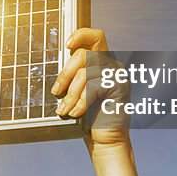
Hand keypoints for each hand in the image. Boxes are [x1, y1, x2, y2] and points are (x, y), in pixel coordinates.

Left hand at [50, 27, 130, 158]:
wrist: (104, 141)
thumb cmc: (89, 118)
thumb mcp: (78, 92)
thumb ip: (74, 76)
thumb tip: (59, 65)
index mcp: (103, 62)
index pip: (96, 36)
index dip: (81, 34)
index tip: (67, 44)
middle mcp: (113, 65)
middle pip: (85, 54)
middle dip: (65, 74)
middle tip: (56, 91)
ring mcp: (118, 76)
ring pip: (85, 73)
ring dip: (71, 94)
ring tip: (64, 109)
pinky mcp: (120, 88)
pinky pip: (93, 87)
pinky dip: (80, 102)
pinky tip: (75, 113)